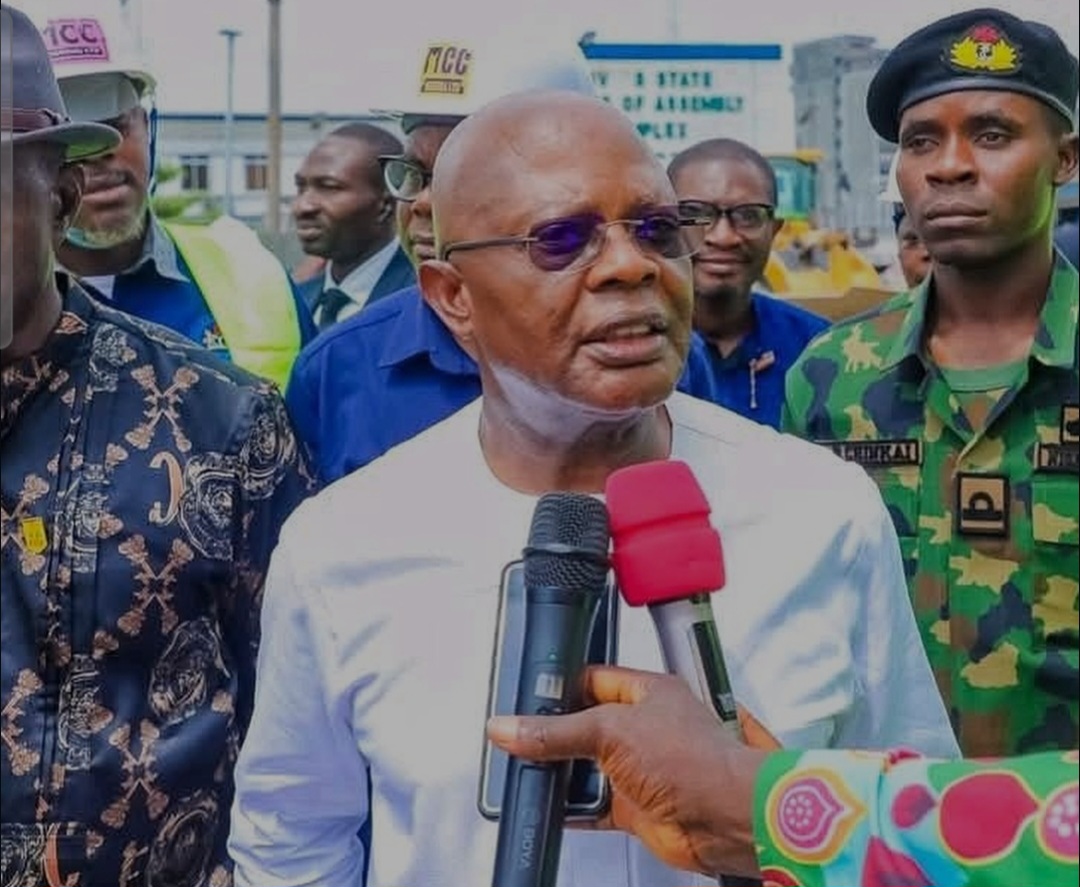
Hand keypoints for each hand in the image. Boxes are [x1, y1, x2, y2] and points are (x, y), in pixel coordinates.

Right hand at [486, 666, 777, 877]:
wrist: (723, 819)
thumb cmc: (693, 760)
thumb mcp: (611, 731)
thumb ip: (556, 732)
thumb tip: (510, 727)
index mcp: (647, 692)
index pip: (593, 679)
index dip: (561, 686)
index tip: (527, 695)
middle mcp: (645, 727)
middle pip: (587, 724)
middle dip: (556, 732)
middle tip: (520, 735)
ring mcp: (642, 768)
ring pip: (588, 766)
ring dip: (563, 771)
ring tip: (528, 768)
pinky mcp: (637, 805)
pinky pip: (595, 805)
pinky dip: (573, 808)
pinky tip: (552, 805)